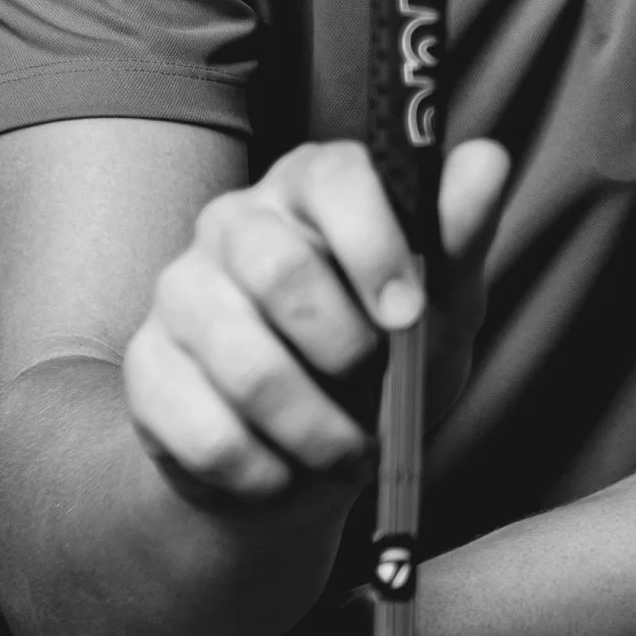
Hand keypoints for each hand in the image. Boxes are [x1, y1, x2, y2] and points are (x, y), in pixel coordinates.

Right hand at [121, 136, 512, 508]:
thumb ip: (459, 237)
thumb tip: (488, 161)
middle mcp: (235, 222)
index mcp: (310, 187)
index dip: (376, 247)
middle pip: (278, 269)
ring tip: (342, 449)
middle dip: (346, 352)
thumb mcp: (441, 307)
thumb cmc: (380, 365)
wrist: (301, 466)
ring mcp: (179, 293)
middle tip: (374, 390)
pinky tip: (284, 472)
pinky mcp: (147, 370)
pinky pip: (207, 433)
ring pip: (245, 365)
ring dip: (316, 431)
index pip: (333, 176)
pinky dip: (266, 474)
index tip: (409, 316)